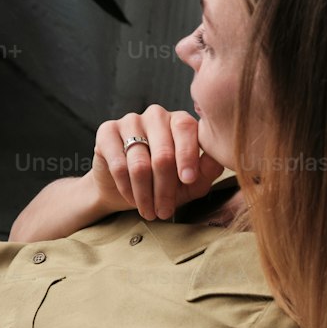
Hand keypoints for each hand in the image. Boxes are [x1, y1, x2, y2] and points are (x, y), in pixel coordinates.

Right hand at [89, 106, 225, 221]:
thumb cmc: (163, 183)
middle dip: (165, 188)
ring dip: (145, 194)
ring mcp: (130, 121)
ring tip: (149, 211)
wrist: (123, 189)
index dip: (187, 156)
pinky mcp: (106, 131)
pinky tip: (132, 199)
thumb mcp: (189, 183)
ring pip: (140, 163)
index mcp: (180, 121)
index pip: (186, 129)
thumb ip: (206, 171)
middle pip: (163, 152)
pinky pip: (119, 164)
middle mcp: (156, 115)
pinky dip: (127, 187)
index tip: (188, 180)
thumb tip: (220, 159)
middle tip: (165, 212)